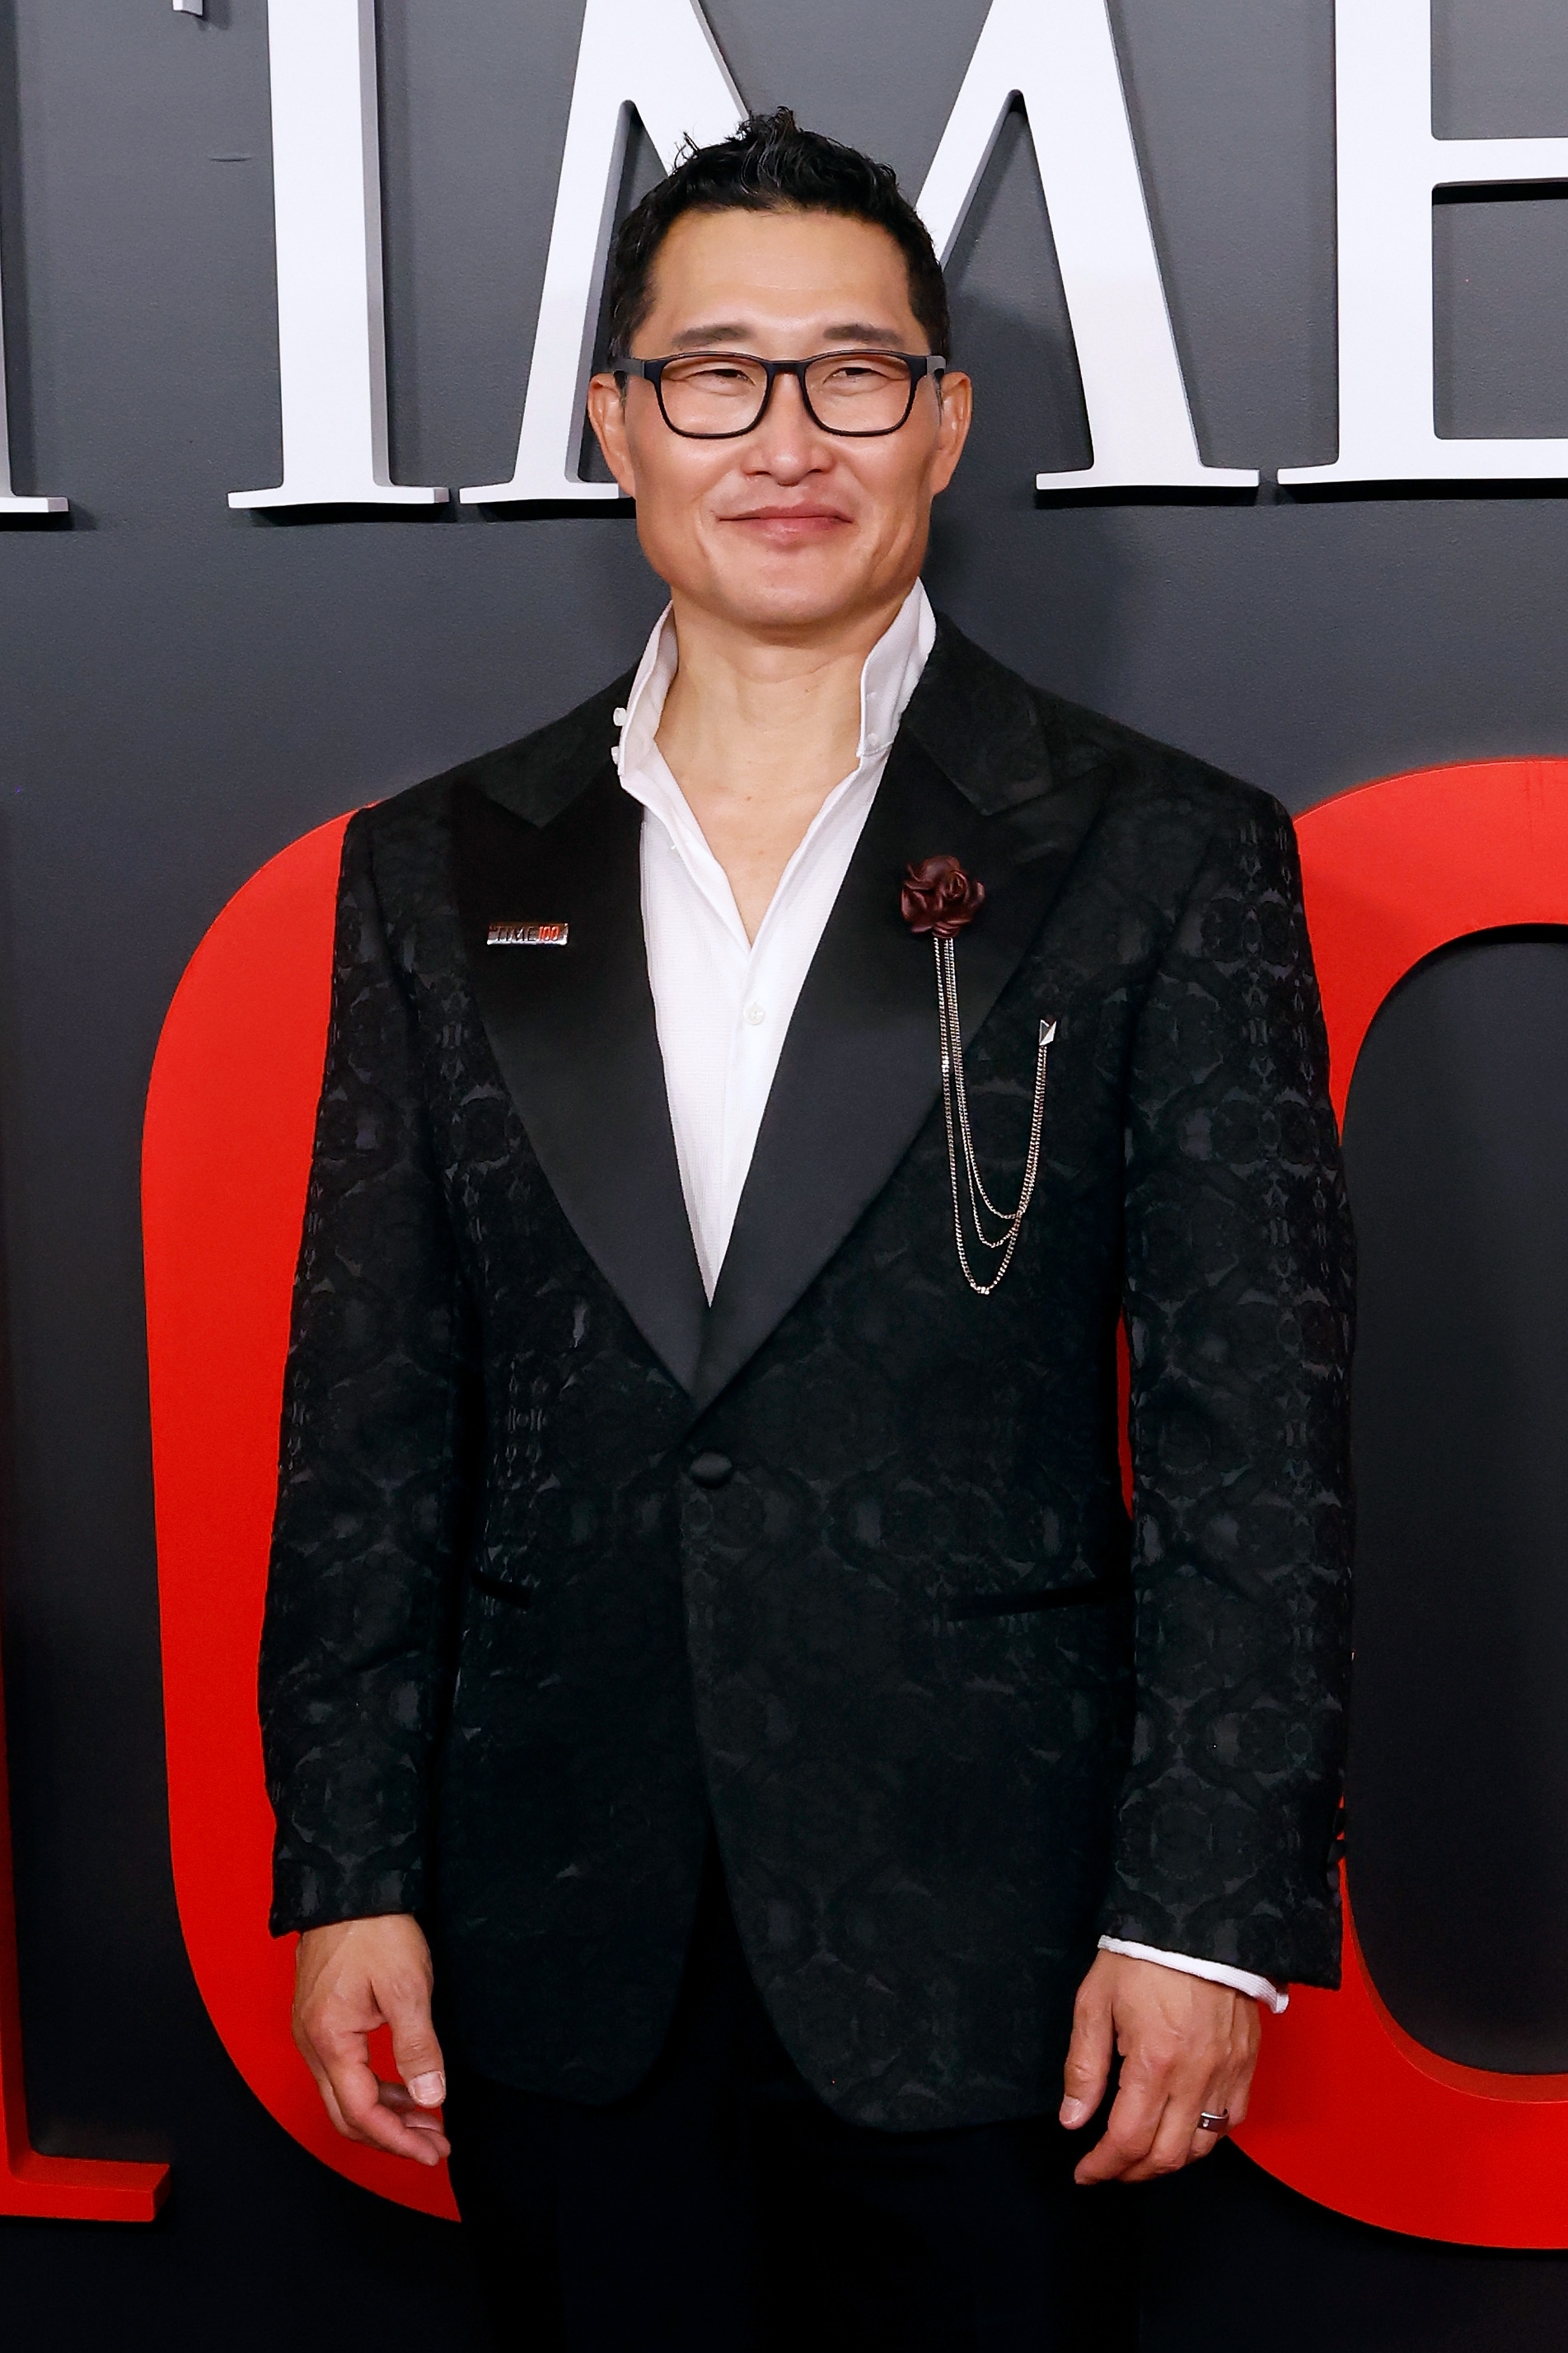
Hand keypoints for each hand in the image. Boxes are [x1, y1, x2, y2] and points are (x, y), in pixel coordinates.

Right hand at [292, 1913, 449, 2167]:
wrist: (349, 1887)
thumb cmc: (374, 1930)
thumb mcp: (407, 1987)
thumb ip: (418, 2048)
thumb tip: (430, 2097)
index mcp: (330, 2040)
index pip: (361, 2113)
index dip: (398, 2140)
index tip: (432, 2151)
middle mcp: (312, 2043)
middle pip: (347, 2114)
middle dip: (392, 2136)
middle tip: (434, 2145)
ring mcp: (313, 2032)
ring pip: (345, 2094)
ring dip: (386, 2113)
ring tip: (428, 2118)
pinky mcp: (321, 2019)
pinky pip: (344, 2071)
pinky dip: (375, 2087)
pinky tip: (404, 2085)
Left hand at [1060, 1952, 1259, 2184]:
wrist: (1198, 1921)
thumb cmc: (1142, 1957)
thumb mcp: (1096, 2002)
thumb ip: (1084, 2067)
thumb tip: (1073, 2120)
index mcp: (1153, 2062)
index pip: (1127, 2139)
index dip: (1103, 2166)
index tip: (1085, 2174)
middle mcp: (1195, 2076)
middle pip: (1166, 2155)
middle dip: (1131, 2172)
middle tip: (1109, 2168)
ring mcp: (1226, 2073)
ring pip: (1201, 2147)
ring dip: (1168, 2161)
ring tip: (1141, 2155)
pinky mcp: (1246, 2064)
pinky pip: (1231, 2121)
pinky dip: (1206, 2138)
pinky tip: (1184, 2129)